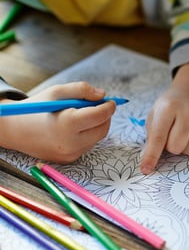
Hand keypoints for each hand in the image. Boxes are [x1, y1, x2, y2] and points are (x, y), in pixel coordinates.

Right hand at [0, 82, 115, 162]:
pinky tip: (75, 128)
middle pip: (102, 129)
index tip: (112, 101)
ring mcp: (70, 153)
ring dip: (96, 126)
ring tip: (82, 115)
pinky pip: (87, 145)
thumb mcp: (57, 92)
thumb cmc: (37, 108)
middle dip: (106, 117)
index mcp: (67, 123)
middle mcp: (71, 142)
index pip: (99, 115)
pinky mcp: (69, 160)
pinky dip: (87, 135)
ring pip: (96, 138)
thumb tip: (102, 95)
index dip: (109, 107)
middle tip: (102, 107)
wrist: (15, 130)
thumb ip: (82, 90)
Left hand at [140, 62, 188, 174]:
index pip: (158, 137)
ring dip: (184, 145)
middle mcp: (188, 111)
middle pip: (175, 148)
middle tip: (172, 133)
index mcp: (168, 107)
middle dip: (171, 146)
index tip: (146, 169)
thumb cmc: (170, 107)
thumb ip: (151, 137)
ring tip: (185, 130)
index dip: (152, 155)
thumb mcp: (155, 115)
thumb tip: (149, 162)